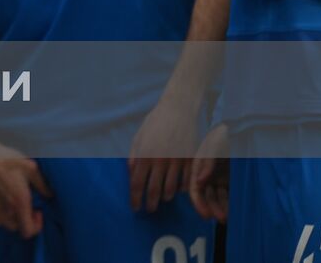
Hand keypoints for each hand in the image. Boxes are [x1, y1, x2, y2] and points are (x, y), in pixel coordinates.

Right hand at [0, 143, 50, 237]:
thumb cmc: (8, 162)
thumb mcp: (30, 169)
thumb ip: (42, 184)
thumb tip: (50, 195)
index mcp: (20, 204)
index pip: (29, 231)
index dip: (37, 226)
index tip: (37, 211)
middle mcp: (7, 212)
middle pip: (18, 228)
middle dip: (25, 219)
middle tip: (25, 206)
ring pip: (6, 224)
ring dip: (12, 218)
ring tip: (12, 205)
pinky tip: (0, 205)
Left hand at [127, 94, 201, 211]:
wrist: (178, 110)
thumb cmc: (155, 122)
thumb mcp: (139, 136)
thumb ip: (134, 156)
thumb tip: (131, 173)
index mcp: (144, 155)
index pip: (137, 183)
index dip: (135, 198)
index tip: (135, 207)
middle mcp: (160, 161)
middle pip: (154, 190)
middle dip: (150, 203)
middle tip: (149, 209)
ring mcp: (176, 162)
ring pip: (170, 189)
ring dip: (165, 197)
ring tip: (161, 199)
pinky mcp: (189, 160)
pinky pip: (186, 181)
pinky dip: (181, 189)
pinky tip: (177, 190)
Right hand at [188, 123, 229, 222]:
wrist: (240, 128)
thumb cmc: (223, 134)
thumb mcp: (213, 145)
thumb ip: (206, 162)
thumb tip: (200, 180)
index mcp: (198, 166)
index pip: (195, 188)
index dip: (199, 202)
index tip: (205, 215)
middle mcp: (207, 174)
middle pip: (206, 195)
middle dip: (211, 207)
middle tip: (220, 219)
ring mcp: (219, 177)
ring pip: (217, 197)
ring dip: (220, 207)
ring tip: (227, 218)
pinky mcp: (230, 179)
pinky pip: (228, 194)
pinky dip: (229, 203)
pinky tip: (233, 211)